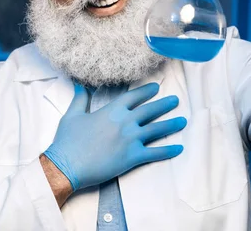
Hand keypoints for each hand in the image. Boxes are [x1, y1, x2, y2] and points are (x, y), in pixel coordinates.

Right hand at [44, 83, 185, 190]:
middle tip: (175, 100)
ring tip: (182, 120)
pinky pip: (155, 153)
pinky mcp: (132, 157)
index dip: (146, 91)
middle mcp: (125, 122)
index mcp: (111, 110)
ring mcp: (130, 139)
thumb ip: (80, 99)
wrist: (67, 165)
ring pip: (157, 129)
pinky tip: (179, 148)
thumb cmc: (68, 140)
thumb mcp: (73, 115)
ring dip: (171, 124)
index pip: (134, 96)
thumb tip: (80, 85)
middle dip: (164, 104)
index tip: (156, 88)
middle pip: (150, 110)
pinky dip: (168, 150)